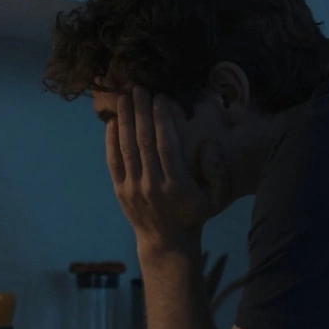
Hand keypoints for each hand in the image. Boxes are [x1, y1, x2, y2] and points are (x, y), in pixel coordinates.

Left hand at [108, 87, 228, 248]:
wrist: (167, 240)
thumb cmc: (195, 213)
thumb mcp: (216, 197)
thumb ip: (217, 171)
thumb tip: (209, 145)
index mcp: (177, 184)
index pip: (167, 145)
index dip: (162, 119)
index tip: (160, 98)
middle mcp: (153, 185)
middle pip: (144, 142)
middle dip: (141, 112)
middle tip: (139, 87)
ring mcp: (134, 188)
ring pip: (127, 148)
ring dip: (125, 120)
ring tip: (124, 97)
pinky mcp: (121, 190)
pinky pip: (113, 162)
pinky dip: (111, 141)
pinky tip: (112, 122)